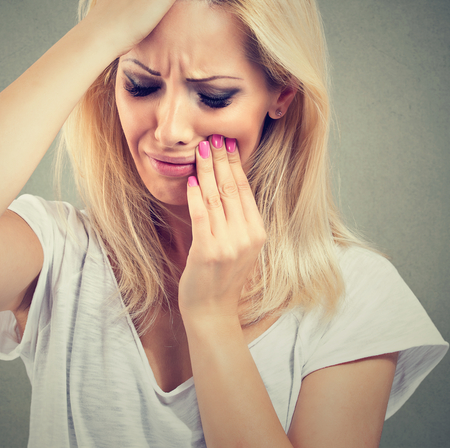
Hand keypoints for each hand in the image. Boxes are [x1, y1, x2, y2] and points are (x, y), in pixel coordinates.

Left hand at [179, 135, 266, 325]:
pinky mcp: (208, 251)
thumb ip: (238, 221)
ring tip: (201, 149)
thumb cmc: (222, 279)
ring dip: (208, 170)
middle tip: (214, 137)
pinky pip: (202, 216)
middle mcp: (246, 236)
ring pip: (217, 198)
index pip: (246, 190)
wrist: (212, 313)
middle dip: (221, 159)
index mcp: (257, 233)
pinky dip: (197, 196)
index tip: (228, 144)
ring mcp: (228, 244)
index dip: (236, 164)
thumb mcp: (241, 248)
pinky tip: (192, 180)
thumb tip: (228, 186)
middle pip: (233, 189)